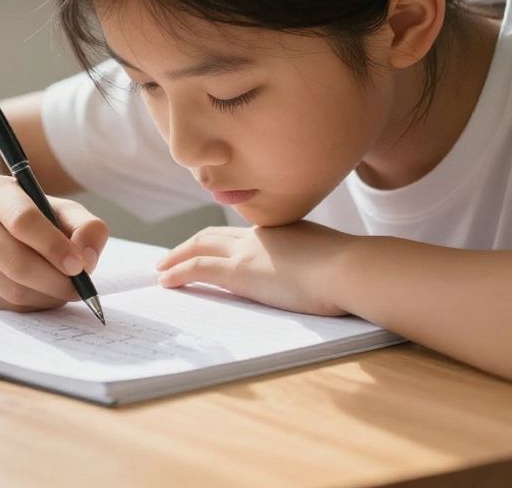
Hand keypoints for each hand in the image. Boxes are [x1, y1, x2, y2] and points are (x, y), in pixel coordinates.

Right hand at [0, 175, 108, 310]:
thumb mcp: (63, 210)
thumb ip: (86, 227)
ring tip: (64, 288)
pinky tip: (42, 291)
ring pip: (12, 290)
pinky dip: (33, 304)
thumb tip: (86, 260)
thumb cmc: (35, 217)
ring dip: (48, 296)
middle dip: (56, 281)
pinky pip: (5, 305)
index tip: (79, 265)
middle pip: (17, 263)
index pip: (23, 221)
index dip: (54, 247)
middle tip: (80, 287)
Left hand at [155, 221, 354, 315]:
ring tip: (161, 269)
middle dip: (190, 244)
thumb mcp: (331, 257)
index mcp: (279, 229)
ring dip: (176, 258)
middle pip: (213, 234)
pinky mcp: (239, 271)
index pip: (241, 232)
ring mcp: (247, 251)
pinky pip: (197, 268)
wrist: (349, 268)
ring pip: (199, 247)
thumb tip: (326, 274)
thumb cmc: (350, 269)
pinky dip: (178, 272)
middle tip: (172, 256)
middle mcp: (258, 235)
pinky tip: (166, 281)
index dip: (220, 238)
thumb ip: (318, 260)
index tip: (208, 246)